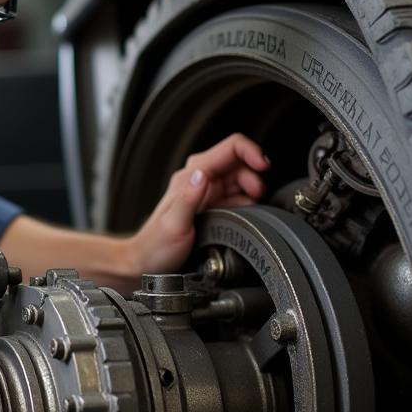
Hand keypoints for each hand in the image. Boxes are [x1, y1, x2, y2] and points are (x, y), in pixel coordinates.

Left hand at [129, 133, 269, 275]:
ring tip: (251, 209)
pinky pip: (238, 199)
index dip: (251, 152)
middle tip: (257, 196)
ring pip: (241, 181)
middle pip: (239, 163)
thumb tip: (203, 175)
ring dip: (252, 192)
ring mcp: (207, 194)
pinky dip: (247, 205)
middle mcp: (200, 181)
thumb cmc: (155, 246)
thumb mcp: (173, 224)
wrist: (147, 263)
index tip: (264, 167)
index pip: (229, 148)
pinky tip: (244, 218)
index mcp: (191, 177)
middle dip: (254, 176)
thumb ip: (188, 198)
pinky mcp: (213, 208)